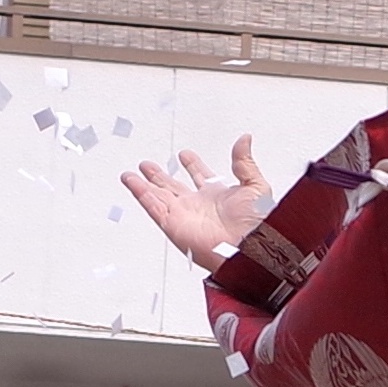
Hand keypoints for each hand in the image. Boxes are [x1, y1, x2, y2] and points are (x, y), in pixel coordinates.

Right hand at [121, 137, 272, 271]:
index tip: (185, 155)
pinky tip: (132, 183)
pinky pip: (153, 207)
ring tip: (130, 174)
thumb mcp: (255, 185)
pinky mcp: (173, 225)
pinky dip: (141, 194)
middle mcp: (198, 206)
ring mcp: (184, 215)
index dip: (192, 164)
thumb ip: (244, 162)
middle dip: (159, 176)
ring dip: (143, 185)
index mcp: (217, 196)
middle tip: (147, 166)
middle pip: (173, 187)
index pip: (200, 176)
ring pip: (158, 196)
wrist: (249, 247)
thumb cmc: (256, 224)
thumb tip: (245, 139)